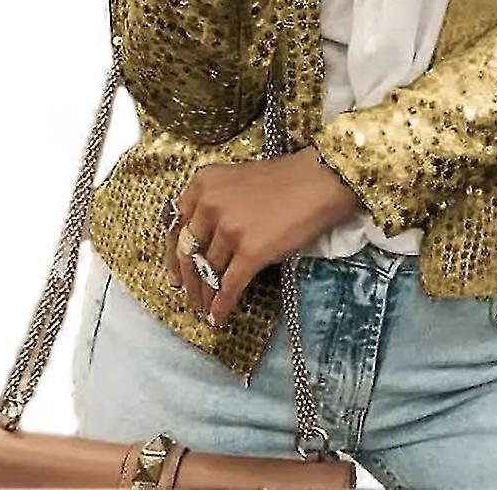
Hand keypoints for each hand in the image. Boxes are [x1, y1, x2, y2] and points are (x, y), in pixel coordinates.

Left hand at [164, 147, 363, 325]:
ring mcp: (229, 229)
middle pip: (190, 252)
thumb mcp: (237, 181)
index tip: (177, 273)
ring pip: (209, 272)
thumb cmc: (285, 180)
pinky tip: (219, 317)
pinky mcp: (250, 251)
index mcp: (204, 183)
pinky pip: (229, 286)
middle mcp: (210, 204)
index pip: (177, 226)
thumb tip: (203, 243)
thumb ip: (215, 203)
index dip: (175, 255)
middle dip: (189, 280)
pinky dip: (222, 305)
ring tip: (207, 308)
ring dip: (207, 295)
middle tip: (191, 297)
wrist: (321, 181)